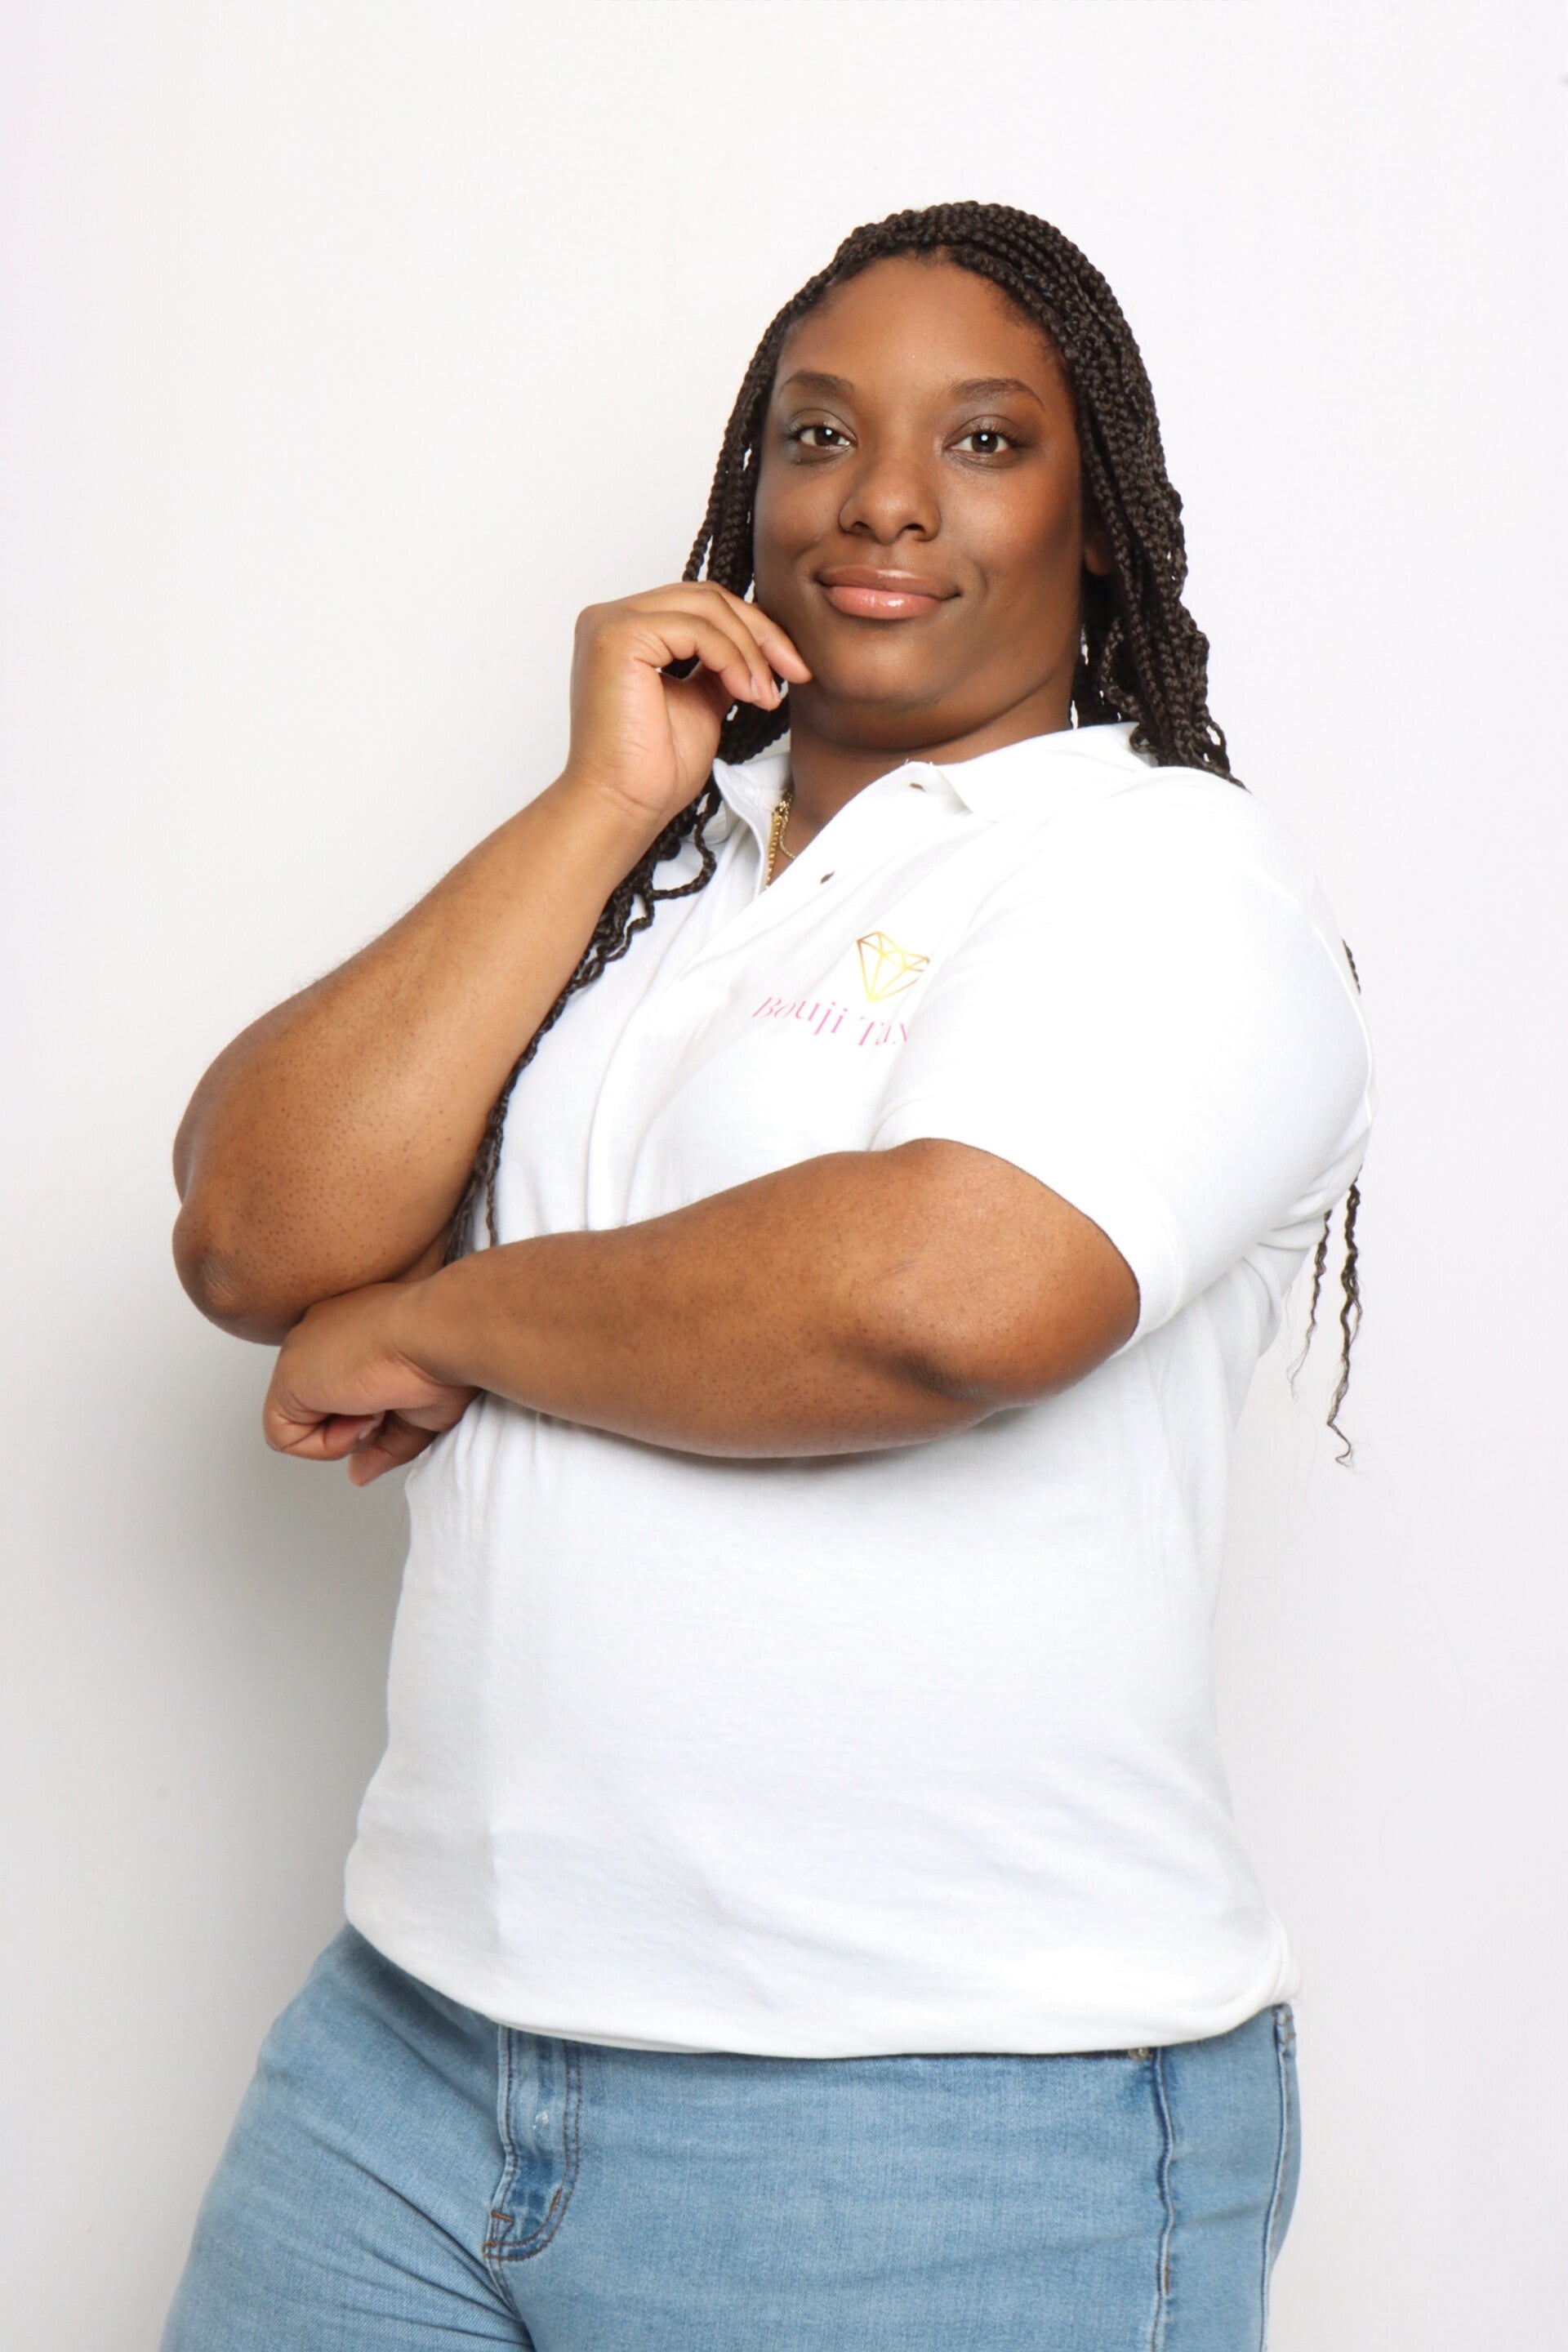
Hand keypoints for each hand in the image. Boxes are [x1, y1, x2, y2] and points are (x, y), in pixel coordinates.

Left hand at [262, 1282, 475, 1486]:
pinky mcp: (287, 1377)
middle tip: (391, 1403)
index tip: (403, 1399)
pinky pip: (285, 1438)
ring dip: (346, 1433)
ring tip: (378, 1403)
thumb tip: (358, 1472)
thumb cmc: (443, 1356)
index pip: (342, 1384)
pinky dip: (324, 1445)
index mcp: (351, 1328)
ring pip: (304, 1423)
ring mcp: (301, 1352)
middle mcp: (322, 1333)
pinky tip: (358, 1414)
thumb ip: (382, 1439)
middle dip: (360, 1421)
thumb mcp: (416, 1409)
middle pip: (322, 1404)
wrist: (440, 1333)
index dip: (374, 1410)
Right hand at [563, 583, 810, 828]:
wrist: (622, 806)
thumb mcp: (702, 702)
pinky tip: (745, 692)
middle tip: (795, 672)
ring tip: (765, 695)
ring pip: (707, 607)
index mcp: (628, 631)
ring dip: (750, 650)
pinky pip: (696, 628)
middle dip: (761, 633)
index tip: (792, 667)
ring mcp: (611, 624)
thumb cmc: (651, 770)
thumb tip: (757, 646)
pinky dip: (731, 657)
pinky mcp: (618, 637)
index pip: (702, 606)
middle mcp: (612, 618)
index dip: (754, 630)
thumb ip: (719, 666)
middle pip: (707, 598)